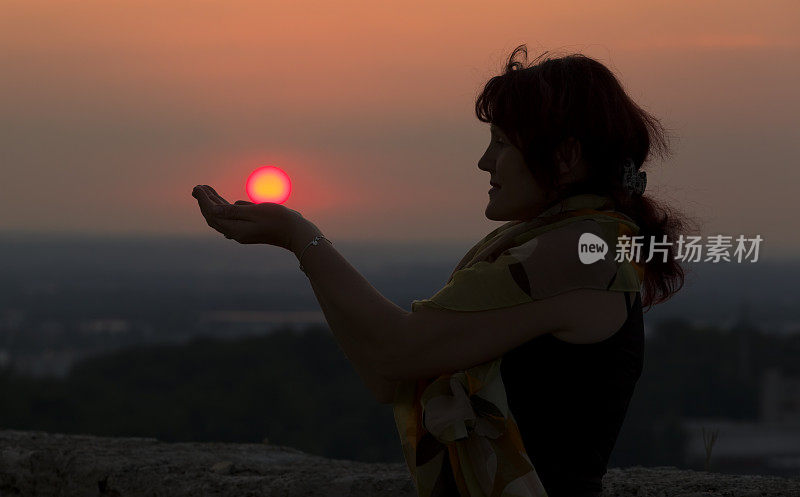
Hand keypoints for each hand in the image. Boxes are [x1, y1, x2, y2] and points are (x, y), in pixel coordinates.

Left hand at [191, 184, 309, 249]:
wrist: (297, 233)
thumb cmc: (279, 220)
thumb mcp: (255, 211)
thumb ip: (233, 210)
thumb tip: (212, 209)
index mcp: (235, 230)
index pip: (213, 214)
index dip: (203, 200)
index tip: (198, 187)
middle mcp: (237, 233)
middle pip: (215, 217)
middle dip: (205, 201)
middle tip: (198, 187)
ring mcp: (244, 232)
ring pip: (223, 217)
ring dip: (214, 203)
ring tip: (207, 190)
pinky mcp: (251, 229)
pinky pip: (234, 218)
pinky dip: (227, 207)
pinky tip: (224, 201)